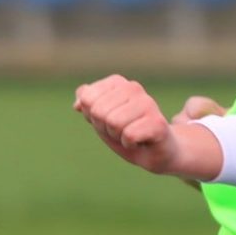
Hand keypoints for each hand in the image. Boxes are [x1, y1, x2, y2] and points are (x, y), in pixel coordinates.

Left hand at [73, 76, 221, 180]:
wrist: (157, 152)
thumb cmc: (128, 132)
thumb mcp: (102, 118)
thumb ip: (87, 105)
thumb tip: (77, 103)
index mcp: (118, 83)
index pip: (88, 99)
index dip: (93, 117)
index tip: (109, 122)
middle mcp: (133, 87)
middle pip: (99, 111)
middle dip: (105, 128)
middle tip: (121, 131)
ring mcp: (148, 103)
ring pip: (113, 123)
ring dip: (118, 136)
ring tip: (131, 136)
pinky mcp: (158, 122)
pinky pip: (128, 135)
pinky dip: (130, 145)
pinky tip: (140, 142)